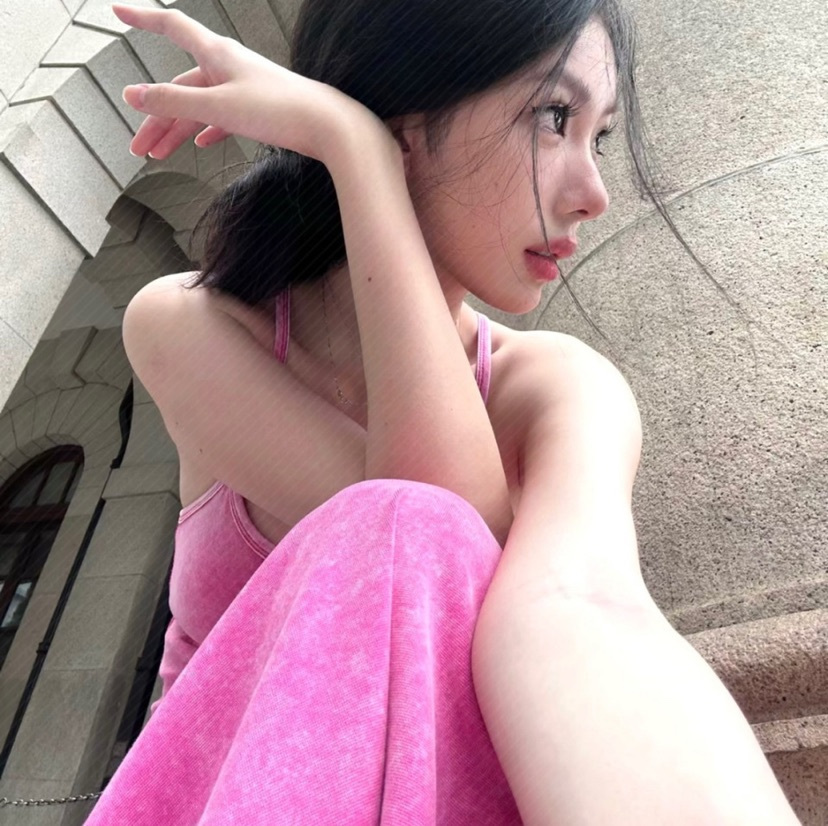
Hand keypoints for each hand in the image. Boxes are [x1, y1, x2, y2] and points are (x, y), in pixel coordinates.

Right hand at [112, 3, 386, 162]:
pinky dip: (208, 129)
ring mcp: (243, 88)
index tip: (117, 11)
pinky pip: (223, 117)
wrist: (328, 127)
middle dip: (155, 117)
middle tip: (138, 146)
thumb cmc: (280, 110)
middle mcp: (228, 66)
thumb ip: (174, 101)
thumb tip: (133, 95)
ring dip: (178, 130)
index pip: (171, 27)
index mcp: (216, 55)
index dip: (142, 18)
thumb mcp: (218, 106)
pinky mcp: (258, 110)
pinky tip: (202, 143)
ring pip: (199, 106)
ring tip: (160, 155)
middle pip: (179, 86)